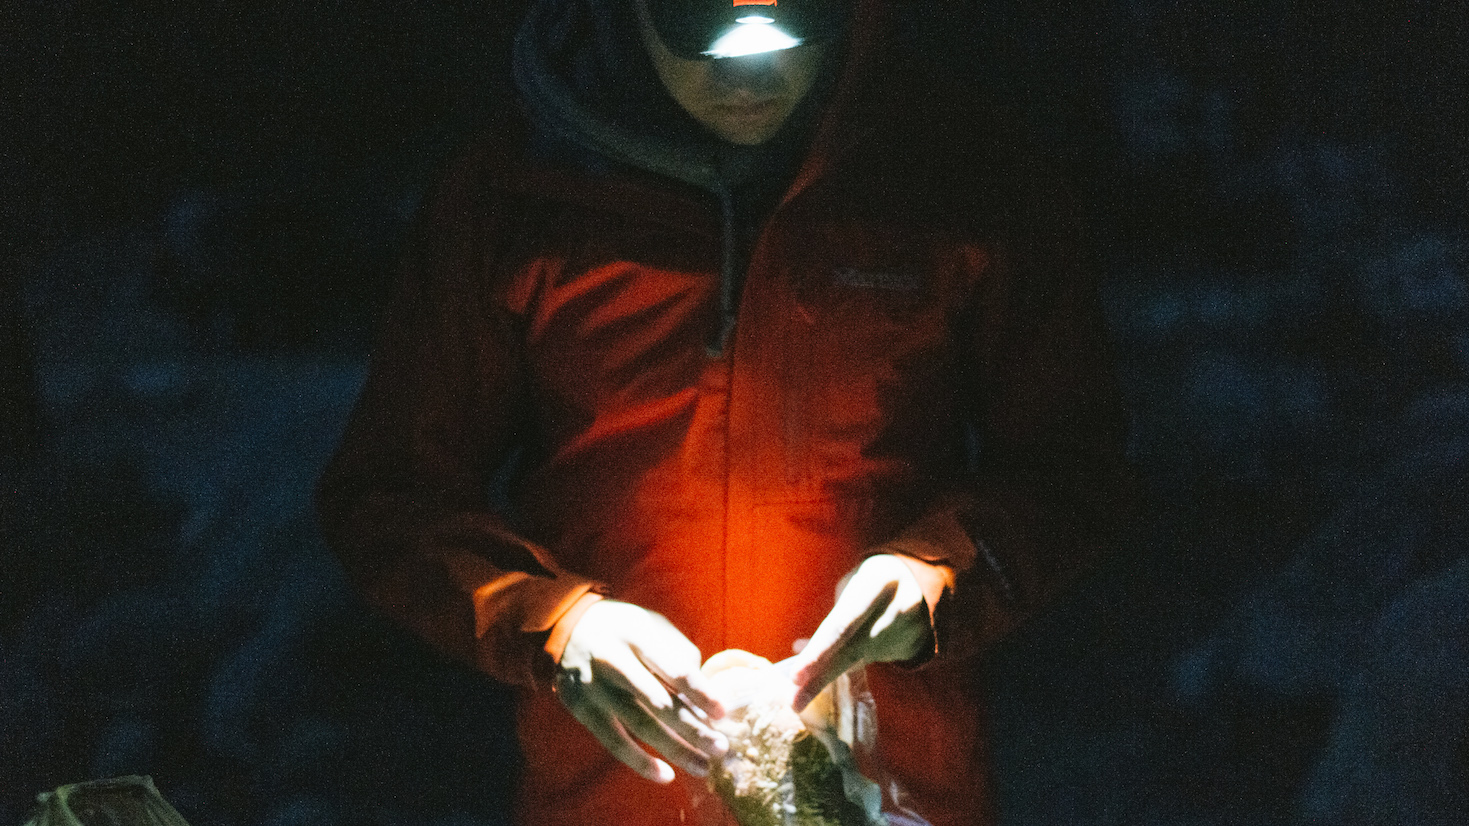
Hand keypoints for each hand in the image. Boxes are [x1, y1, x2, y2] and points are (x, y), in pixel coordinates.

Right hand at [554, 600, 728, 783]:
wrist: (567, 627)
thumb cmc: (624, 629)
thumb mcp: (651, 626)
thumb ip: (678, 654)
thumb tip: (706, 692)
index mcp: (637, 636)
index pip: (674, 669)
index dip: (700, 692)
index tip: (722, 712)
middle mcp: (614, 661)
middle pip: (659, 702)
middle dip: (692, 728)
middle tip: (720, 748)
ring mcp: (595, 687)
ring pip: (639, 726)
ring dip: (674, 750)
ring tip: (702, 766)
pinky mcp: (581, 709)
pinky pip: (614, 742)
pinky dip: (640, 762)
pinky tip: (665, 775)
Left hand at [787, 554, 931, 711]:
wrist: (919, 582)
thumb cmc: (869, 584)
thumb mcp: (854, 585)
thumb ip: (834, 616)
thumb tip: (799, 650)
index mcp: (878, 581)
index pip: (843, 623)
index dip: (819, 652)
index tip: (796, 676)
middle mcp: (896, 607)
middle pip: (852, 649)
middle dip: (820, 678)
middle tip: (795, 702)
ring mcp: (908, 630)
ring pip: (860, 660)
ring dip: (826, 679)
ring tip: (799, 699)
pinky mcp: (913, 646)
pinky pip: (871, 659)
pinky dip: (847, 669)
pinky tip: (826, 677)